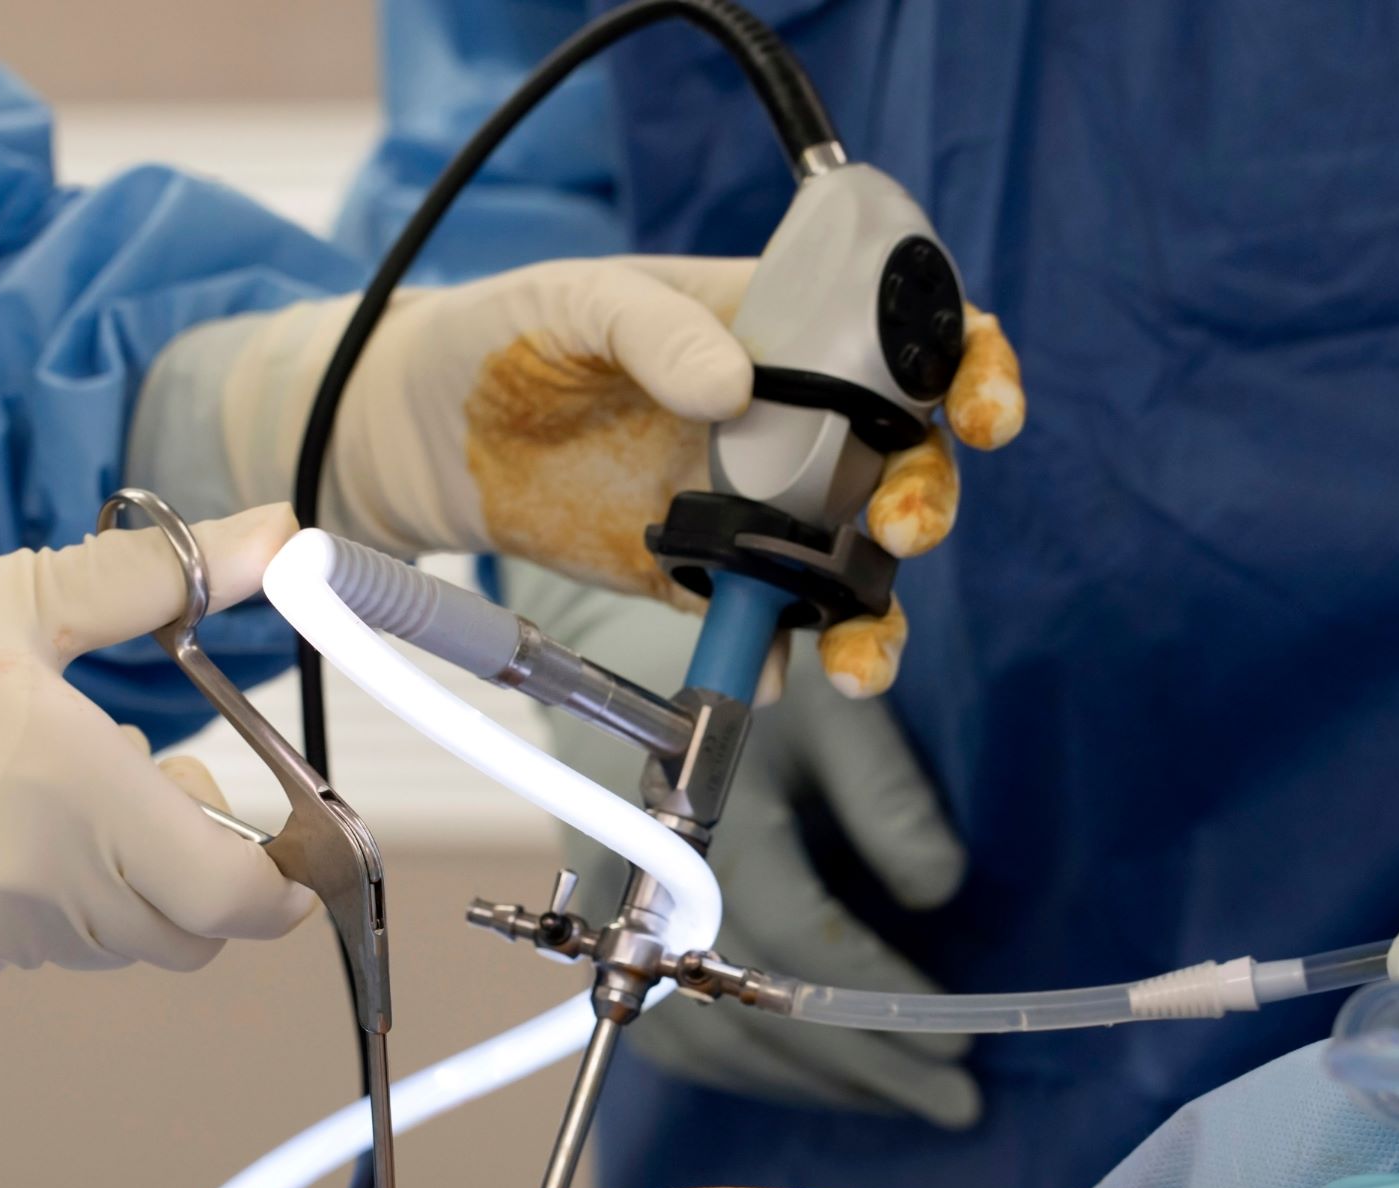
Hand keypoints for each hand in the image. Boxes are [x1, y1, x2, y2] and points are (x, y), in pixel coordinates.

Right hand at [0, 505, 313, 1007]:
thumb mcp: (18, 598)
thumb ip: (164, 580)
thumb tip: (287, 532)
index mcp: (88, 792)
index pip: (239, 900)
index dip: (282, 887)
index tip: (289, 853)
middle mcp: (48, 886)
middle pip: (182, 933)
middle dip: (194, 876)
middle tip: (144, 789)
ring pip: (103, 949)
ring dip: (107, 894)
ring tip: (35, 801)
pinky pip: (16, 966)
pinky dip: (18, 922)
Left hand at [129, 257, 1025, 695]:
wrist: (423, 433)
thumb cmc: (507, 334)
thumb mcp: (574, 300)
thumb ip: (653, 327)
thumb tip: (732, 386)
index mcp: (783, 329)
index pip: (913, 335)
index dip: (968, 367)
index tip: (975, 410)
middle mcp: (788, 422)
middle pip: (902, 464)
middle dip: (924, 500)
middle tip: (897, 528)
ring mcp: (752, 506)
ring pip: (851, 566)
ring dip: (875, 614)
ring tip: (860, 655)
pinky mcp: (700, 579)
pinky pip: (765, 627)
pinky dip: (781, 660)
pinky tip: (778, 675)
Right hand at [503, 562, 976, 1125]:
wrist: (638, 675)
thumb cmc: (757, 686)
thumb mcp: (837, 711)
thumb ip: (887, 792)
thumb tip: (937, 892)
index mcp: (708, 815)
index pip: (797, 935)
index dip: (878, 996)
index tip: (955, 1038)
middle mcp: (646, 880)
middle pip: (753, 1006)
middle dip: (861, 1066)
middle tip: (951, 1101)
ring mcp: (615, 920)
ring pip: (707, 1041)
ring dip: (810, 1083)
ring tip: (900, 1097)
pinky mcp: (610, 944)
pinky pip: (673, 1038)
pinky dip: (752, 1072)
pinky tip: (822, 1077)